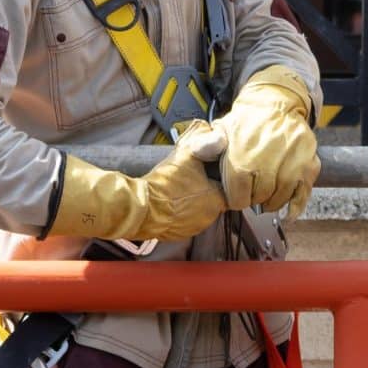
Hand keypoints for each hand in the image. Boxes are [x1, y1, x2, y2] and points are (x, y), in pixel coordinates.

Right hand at [51, 121, 229, 243]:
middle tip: (189, 178)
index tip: (206, 171)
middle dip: (203, 190)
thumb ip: (203, 142)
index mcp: (217, 200)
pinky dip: (178, 213)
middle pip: (212, 200)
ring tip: (176, 190)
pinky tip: (168, 202)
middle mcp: (209, 218)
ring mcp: (193, 229)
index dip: (216, 178)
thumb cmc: (166, 183)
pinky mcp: (178, 235)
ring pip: (197, 211)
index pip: (226, 189)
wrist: (141, 208)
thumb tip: (214, 132)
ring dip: (190, 202)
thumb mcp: (186, 156)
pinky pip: (183, 221)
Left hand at [213, 66, 318, 216]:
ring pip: (281, 197)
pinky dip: (296, 205)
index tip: (238, 196)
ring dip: (274, 202)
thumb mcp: (219, 129)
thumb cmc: (246, 121)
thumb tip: (196, 153)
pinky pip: (303, 192)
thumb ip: (203, 144)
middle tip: (254, 194)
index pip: (239, 198)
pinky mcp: (308, 163)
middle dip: (255, 199)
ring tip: (268, 198)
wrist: (276, 103)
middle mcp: (267, 162)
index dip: (237, 199)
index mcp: (241, 159)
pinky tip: (289, 212)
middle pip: (260, 198)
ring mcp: (291, 163)